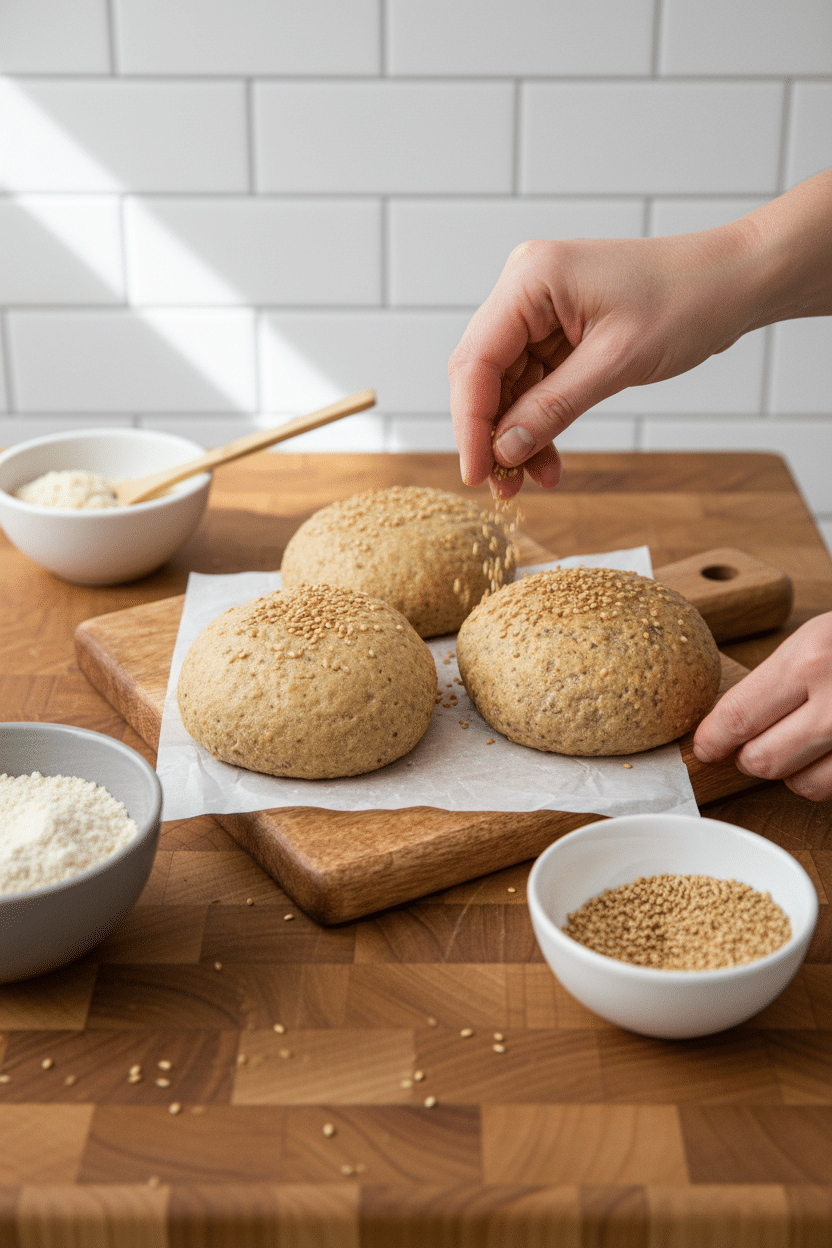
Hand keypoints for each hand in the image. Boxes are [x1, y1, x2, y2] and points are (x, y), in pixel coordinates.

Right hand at [448, 228, 755, 498]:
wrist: (734, 282)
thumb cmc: (687, 301)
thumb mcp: (617, 363)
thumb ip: (554, 407)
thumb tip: (504, 451)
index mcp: (530, 279)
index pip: (476, 361)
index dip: (470, 424)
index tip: (475, 475)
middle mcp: (525, 287)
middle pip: (484, 374)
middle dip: (492, 434)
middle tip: (502, 488)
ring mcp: (540, 307)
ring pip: (508, 385)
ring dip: (518, 435)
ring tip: (533, 481)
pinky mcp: (558, 328)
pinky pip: (535, 382)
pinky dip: (540, 421)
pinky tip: (549, 459)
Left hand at [693, 612, 831, 800]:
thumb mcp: (813, 639)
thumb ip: (773, 680)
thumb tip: (726, 724)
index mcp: (808, 662)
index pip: (738, 717)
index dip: (713, 740)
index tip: (705, 747)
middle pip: (762, 760)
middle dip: (749, 757)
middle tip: (752, 744)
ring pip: (801, 785)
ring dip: (791, 772)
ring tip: (799, 744)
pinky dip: (825, 778)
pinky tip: (827, 753)